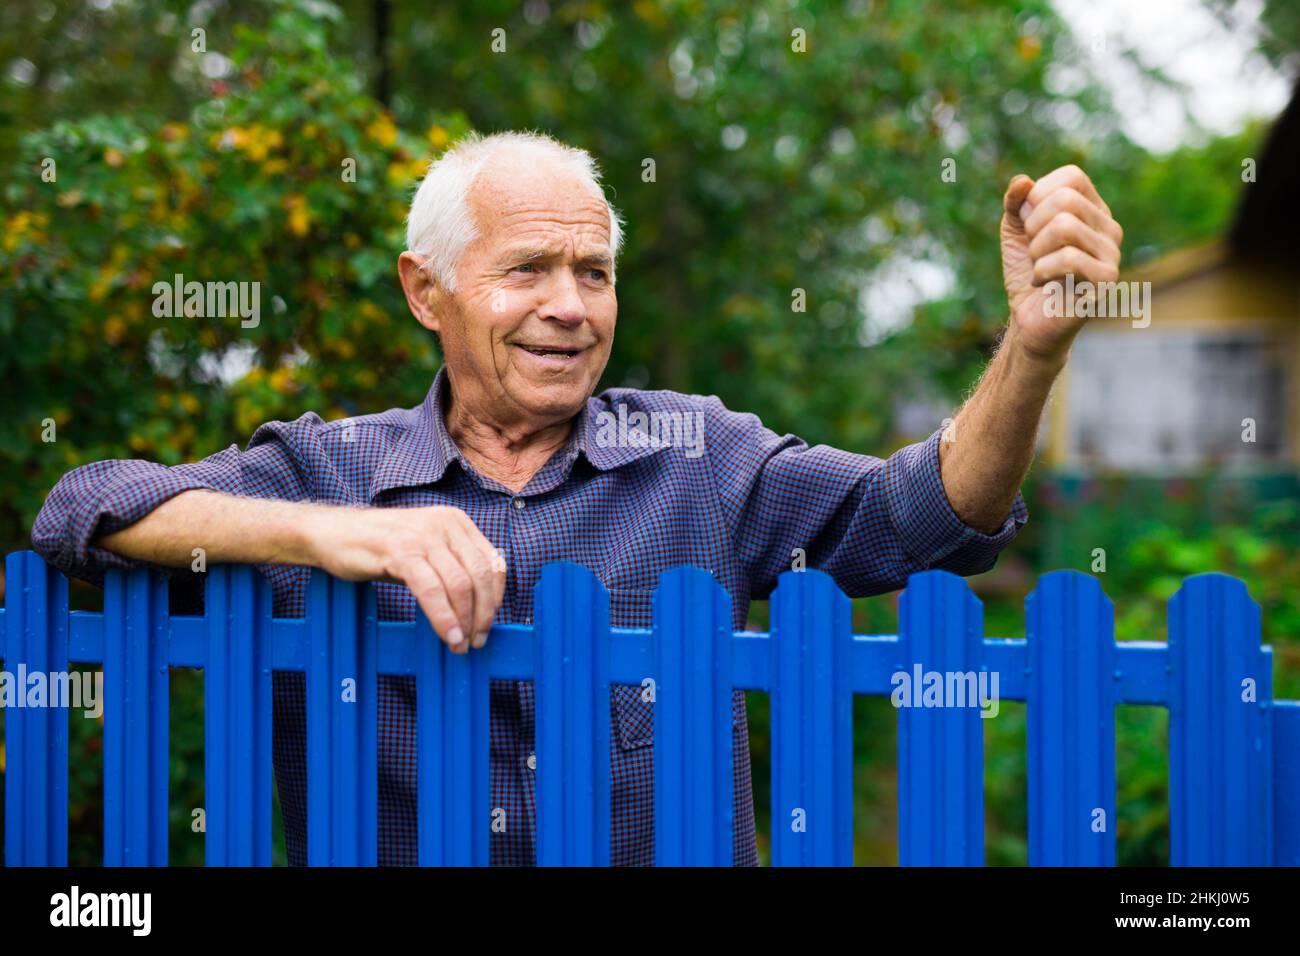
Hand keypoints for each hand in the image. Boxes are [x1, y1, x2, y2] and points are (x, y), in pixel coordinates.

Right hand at [306, 504, 506, 653]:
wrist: (331, 533)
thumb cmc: (379, 547)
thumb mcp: (424, 550)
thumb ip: (451, 568)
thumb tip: (477, 607)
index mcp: (456, 522)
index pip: (493, 563)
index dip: (495, 599)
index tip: (487, 624)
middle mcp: (444, 523)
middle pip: (480, 576)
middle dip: (483, 615)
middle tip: (475, 641)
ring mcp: (422, 535)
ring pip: (459, 584)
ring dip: (464, 621)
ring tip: (459, 644)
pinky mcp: (400, 550)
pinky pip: (431, 589)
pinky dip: (443, 616)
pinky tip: (447, 634)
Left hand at [1000, 164, 1123, 362]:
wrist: (1029, 320)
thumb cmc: (1027, 273)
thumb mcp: (1015, 231)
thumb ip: (1016, 202)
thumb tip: (1022, 181)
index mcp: (1093, 210)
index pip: (1071, 177)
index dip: (1038, 196)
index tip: (1029, 224)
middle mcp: (1109, 227)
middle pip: (1065, 199)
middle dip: (1033, 226)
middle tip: (1033, 251)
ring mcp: (1112, 253)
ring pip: (1064, 226)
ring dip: (1036, 250)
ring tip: (1039, 268)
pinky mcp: (1107, 279)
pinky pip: (1068, 258)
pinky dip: (1042, 271)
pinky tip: (1044, 283)